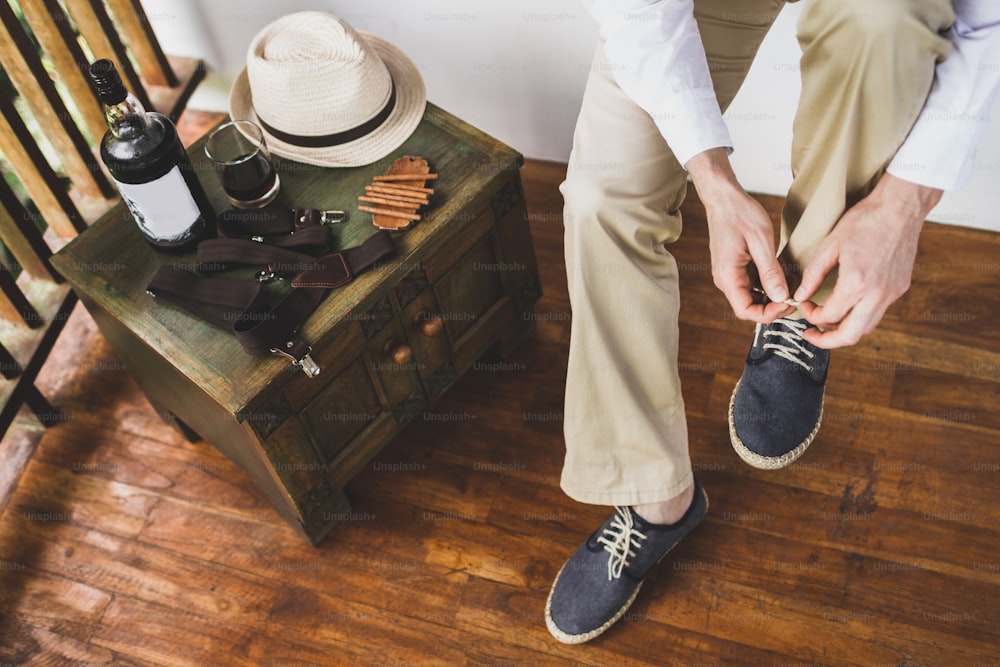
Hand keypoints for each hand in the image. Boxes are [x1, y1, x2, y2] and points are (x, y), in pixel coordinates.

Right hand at [686, 148, 792, 322]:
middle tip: (796, 296)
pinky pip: (752, 284)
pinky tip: (784, 273)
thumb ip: (770, 272)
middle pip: (750, 306)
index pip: (746, 310)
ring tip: (793, 282)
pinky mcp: (736, 267)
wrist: (723, 197)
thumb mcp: (760, 241)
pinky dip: (769, 283)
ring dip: (773, 294)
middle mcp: (726, 279)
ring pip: (753, 296)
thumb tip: (781, 297)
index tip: (788, 304)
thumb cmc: (739, 213)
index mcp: (728, 276)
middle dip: (774, 306)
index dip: (768, 314)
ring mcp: (730, 274)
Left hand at [795, 173, 941, 348]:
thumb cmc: (865, 220)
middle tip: (811, 334)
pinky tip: (847, 307)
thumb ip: (813, 275)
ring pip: (867, 328)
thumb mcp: (830, 245)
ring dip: (845, 330)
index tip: (803, 305)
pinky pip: (878, 313)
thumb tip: (800, 296)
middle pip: (851, 335)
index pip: (828, 317)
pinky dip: (859, 317)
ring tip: (826, 322)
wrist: (901, 207)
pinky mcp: (900, 288)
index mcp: (857, 283)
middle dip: (827, 340)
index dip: (810, 315)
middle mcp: (877, 294)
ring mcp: (892, 293)